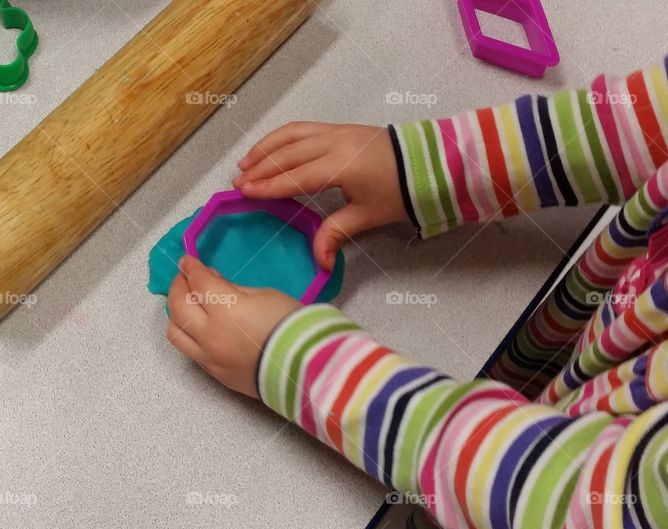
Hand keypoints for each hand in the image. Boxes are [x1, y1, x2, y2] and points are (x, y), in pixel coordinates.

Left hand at [167, 256, 300, 398]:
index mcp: (225, 311)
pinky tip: (198, 326)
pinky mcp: (216, 375)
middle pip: (178, 306)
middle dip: (178, 286)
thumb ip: (233, 290)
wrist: (308, 368)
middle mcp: (210, 336)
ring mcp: (210, 358)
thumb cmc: (293, 325)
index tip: (187, 260)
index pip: (198, 283)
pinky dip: (188, 334)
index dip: (191, 268)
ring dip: (176, 313)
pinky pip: (190, 351)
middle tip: (184, 278)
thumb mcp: (265, 296)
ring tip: (186, 303)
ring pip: (175, 333)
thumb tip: (213, 285)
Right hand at [233, 123, 406, 269]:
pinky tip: (271, 148)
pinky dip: (281, 137)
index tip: (245, 191)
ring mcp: (336, 131)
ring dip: (266, 148)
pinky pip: (302, 128)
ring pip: (291, 135)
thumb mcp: (367, 216)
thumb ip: (336, 234)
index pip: (295, 177)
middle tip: (238, 181)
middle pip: (287, 154)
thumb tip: (319, 262)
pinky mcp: (340, 127)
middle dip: (260, 168)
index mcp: (340, 166)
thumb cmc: (400, 190)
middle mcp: (334, 143)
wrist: (430, 163)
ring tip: (246, 162)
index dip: (268, 185)